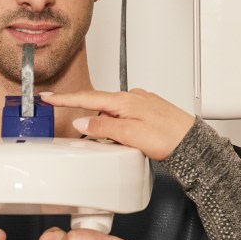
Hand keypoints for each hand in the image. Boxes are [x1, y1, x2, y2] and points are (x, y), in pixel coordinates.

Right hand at [41, 88, 194, 160]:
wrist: (192, 143)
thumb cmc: (168, 138)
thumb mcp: (130, 134)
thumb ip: (103, 127)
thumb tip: (82, 123)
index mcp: (124, 101)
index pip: (87, 98)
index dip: (65, 99)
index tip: (48, 96)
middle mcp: (132, 98)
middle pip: (99, 106)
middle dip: (88, 119)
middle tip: (83, 134)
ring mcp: (140, 104)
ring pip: (112, 113)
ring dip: (106, 126)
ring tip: (116, 143)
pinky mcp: (147, 112)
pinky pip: (124, 117)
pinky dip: (118, 126)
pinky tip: (124, 138)